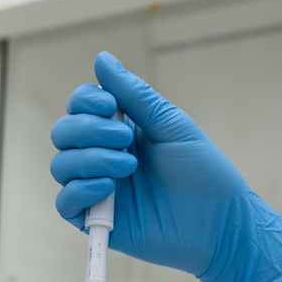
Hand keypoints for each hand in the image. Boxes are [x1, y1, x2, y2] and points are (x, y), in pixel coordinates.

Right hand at [49, 51, 281, 281]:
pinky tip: (109, 189)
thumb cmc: (203, 172)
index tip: (110, 105)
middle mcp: (103, 156)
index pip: (80, 107)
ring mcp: (97, 188)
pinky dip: (80, 191)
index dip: (84, 102)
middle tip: (124, 139)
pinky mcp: (97, 221)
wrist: (220, 222)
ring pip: (61, 165)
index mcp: (119, 129)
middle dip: (87, 130)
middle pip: (63, 133)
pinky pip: (65, 203)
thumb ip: (134, 94)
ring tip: (128, 167)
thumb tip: (101, 58)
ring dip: (89, 160)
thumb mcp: (170, 124)